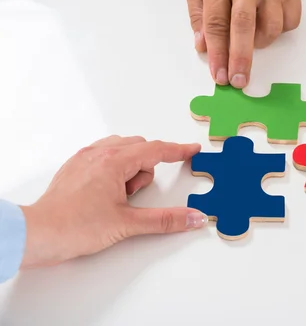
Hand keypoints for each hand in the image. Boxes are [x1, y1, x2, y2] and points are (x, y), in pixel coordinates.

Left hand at [19, 136, 207, 268]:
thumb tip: (191, 217)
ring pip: (121, 151)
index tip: (191, 149)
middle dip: (146, 169)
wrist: (37, 234)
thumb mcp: (127, 224)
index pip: (156, 150)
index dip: (178, 150)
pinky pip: (104, 156)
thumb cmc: (74, 226)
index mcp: (113, 161)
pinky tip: (107, 193)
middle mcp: (98, 153)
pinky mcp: (74, 168)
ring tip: (120, 197)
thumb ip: (165, 220)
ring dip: (129, 169)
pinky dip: (113, 169)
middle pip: (139, 148)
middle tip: (135, 195)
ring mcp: (84, 159)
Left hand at [183, 0, 301, 88]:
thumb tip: (203, 45)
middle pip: (244, 27)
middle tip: (238, 80)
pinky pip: (290, 21)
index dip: (217, 53)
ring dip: (260, 43)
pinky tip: (267, 24)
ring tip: (250, 40)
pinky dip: (280, 30)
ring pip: (272, 27)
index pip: (216, 24)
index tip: (218, 74)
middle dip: (240, 58)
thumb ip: (197, 13)